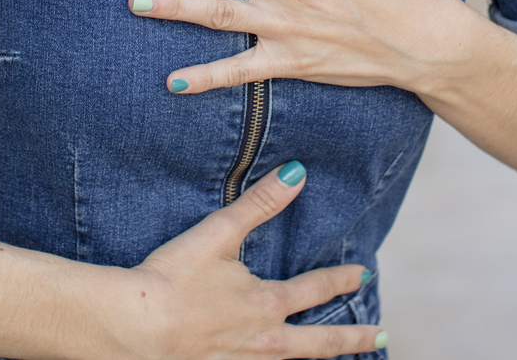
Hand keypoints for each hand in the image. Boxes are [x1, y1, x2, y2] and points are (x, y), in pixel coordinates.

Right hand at [100, 163, 383, 358]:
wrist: (136, 327)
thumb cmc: (173, 279)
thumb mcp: (219, 234)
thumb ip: (260, 205)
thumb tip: (297, 174)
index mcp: (267, 303)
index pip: (315, 289)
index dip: (341, 280)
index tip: (362, 275)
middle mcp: (265, 340)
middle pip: (321, 342)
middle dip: (354, 338)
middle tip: (380, 336)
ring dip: (319, 359)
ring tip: (335, 359)